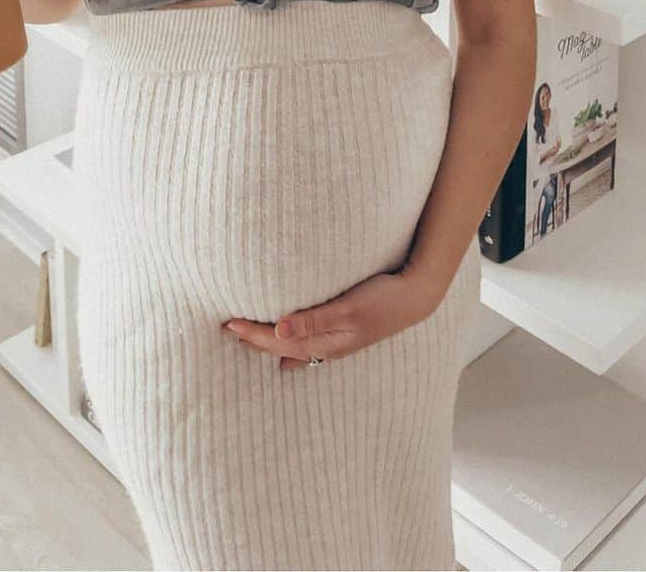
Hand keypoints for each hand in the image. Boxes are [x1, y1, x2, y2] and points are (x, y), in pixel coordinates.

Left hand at [222, 266, 440, 373]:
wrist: (416, 297)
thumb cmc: (383, 299)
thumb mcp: (347, 308)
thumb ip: (313, 320)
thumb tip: (278, 333)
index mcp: (325, 343)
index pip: (278, 342)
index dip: (252, 334)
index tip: (229, 324)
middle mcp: (327, 347)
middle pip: (282, 349)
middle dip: (255, 341)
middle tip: (229, 330)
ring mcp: (336, 341)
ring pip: (294, 349)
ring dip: (271, 344)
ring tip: (250, 340)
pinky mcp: (344, 330)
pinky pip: (308, 344)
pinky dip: (291, 343)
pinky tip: (288, 345)